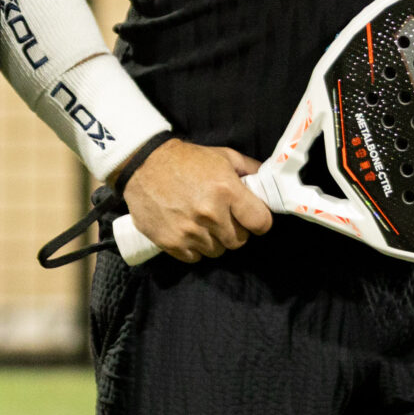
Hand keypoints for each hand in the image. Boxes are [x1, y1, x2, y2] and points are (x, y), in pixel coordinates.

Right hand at [122, 140, 273, 260]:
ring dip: (214, 240)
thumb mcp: (224, 156)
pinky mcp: (171, 243)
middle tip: (225, 218)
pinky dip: (195, 248)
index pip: (260, 223)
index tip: (253, 218)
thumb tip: (269, 182)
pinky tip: (190, 232)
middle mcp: (210, 214)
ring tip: (204, 224)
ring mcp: (189, 231)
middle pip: (239, 241)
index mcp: (227, 191)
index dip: (259, 222)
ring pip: (217, 251)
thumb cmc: (188, 159)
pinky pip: (195, 258)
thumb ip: (250, 169)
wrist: (144, 165)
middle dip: (236, 231)